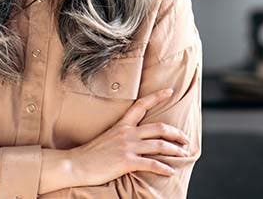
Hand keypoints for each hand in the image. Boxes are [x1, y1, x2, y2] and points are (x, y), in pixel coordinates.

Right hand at [68, 88, 191, 186]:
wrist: (76, 164)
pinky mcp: (126, 162)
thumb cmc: (89, 154)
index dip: (157, 97)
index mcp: (122, 125)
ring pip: (159, 145)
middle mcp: (127, 133)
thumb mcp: (107, 137)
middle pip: (158, 128)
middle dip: (176, 133)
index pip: (142, 105)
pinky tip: (170, 171)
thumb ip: (121, 135)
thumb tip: (133, 138)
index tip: (170, 91)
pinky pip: (151, 164)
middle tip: (186, 138)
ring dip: (175, 150)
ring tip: (183, 153)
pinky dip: (163, 168)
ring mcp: (127, 147)